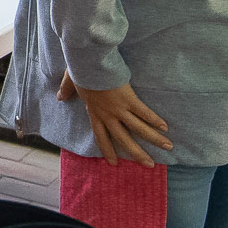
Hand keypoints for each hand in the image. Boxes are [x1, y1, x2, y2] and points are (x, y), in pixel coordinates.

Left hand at [56, 75, 172, 162]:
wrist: (90, 63)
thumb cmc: (81, 70)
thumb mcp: (70, 82)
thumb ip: (66, 91)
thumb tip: (59, 97)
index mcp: (94, 113)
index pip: (101, 137)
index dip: (108, 150)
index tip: (114, 163)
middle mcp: (108, 116)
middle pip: (124, 140)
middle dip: (137, 153)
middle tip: (149, 164)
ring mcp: (119, 109)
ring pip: (139, 129)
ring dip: (154, 139)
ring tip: (168, 147)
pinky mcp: (129, 99)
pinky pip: (144, 112)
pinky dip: (155, 120)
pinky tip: (165, 127)